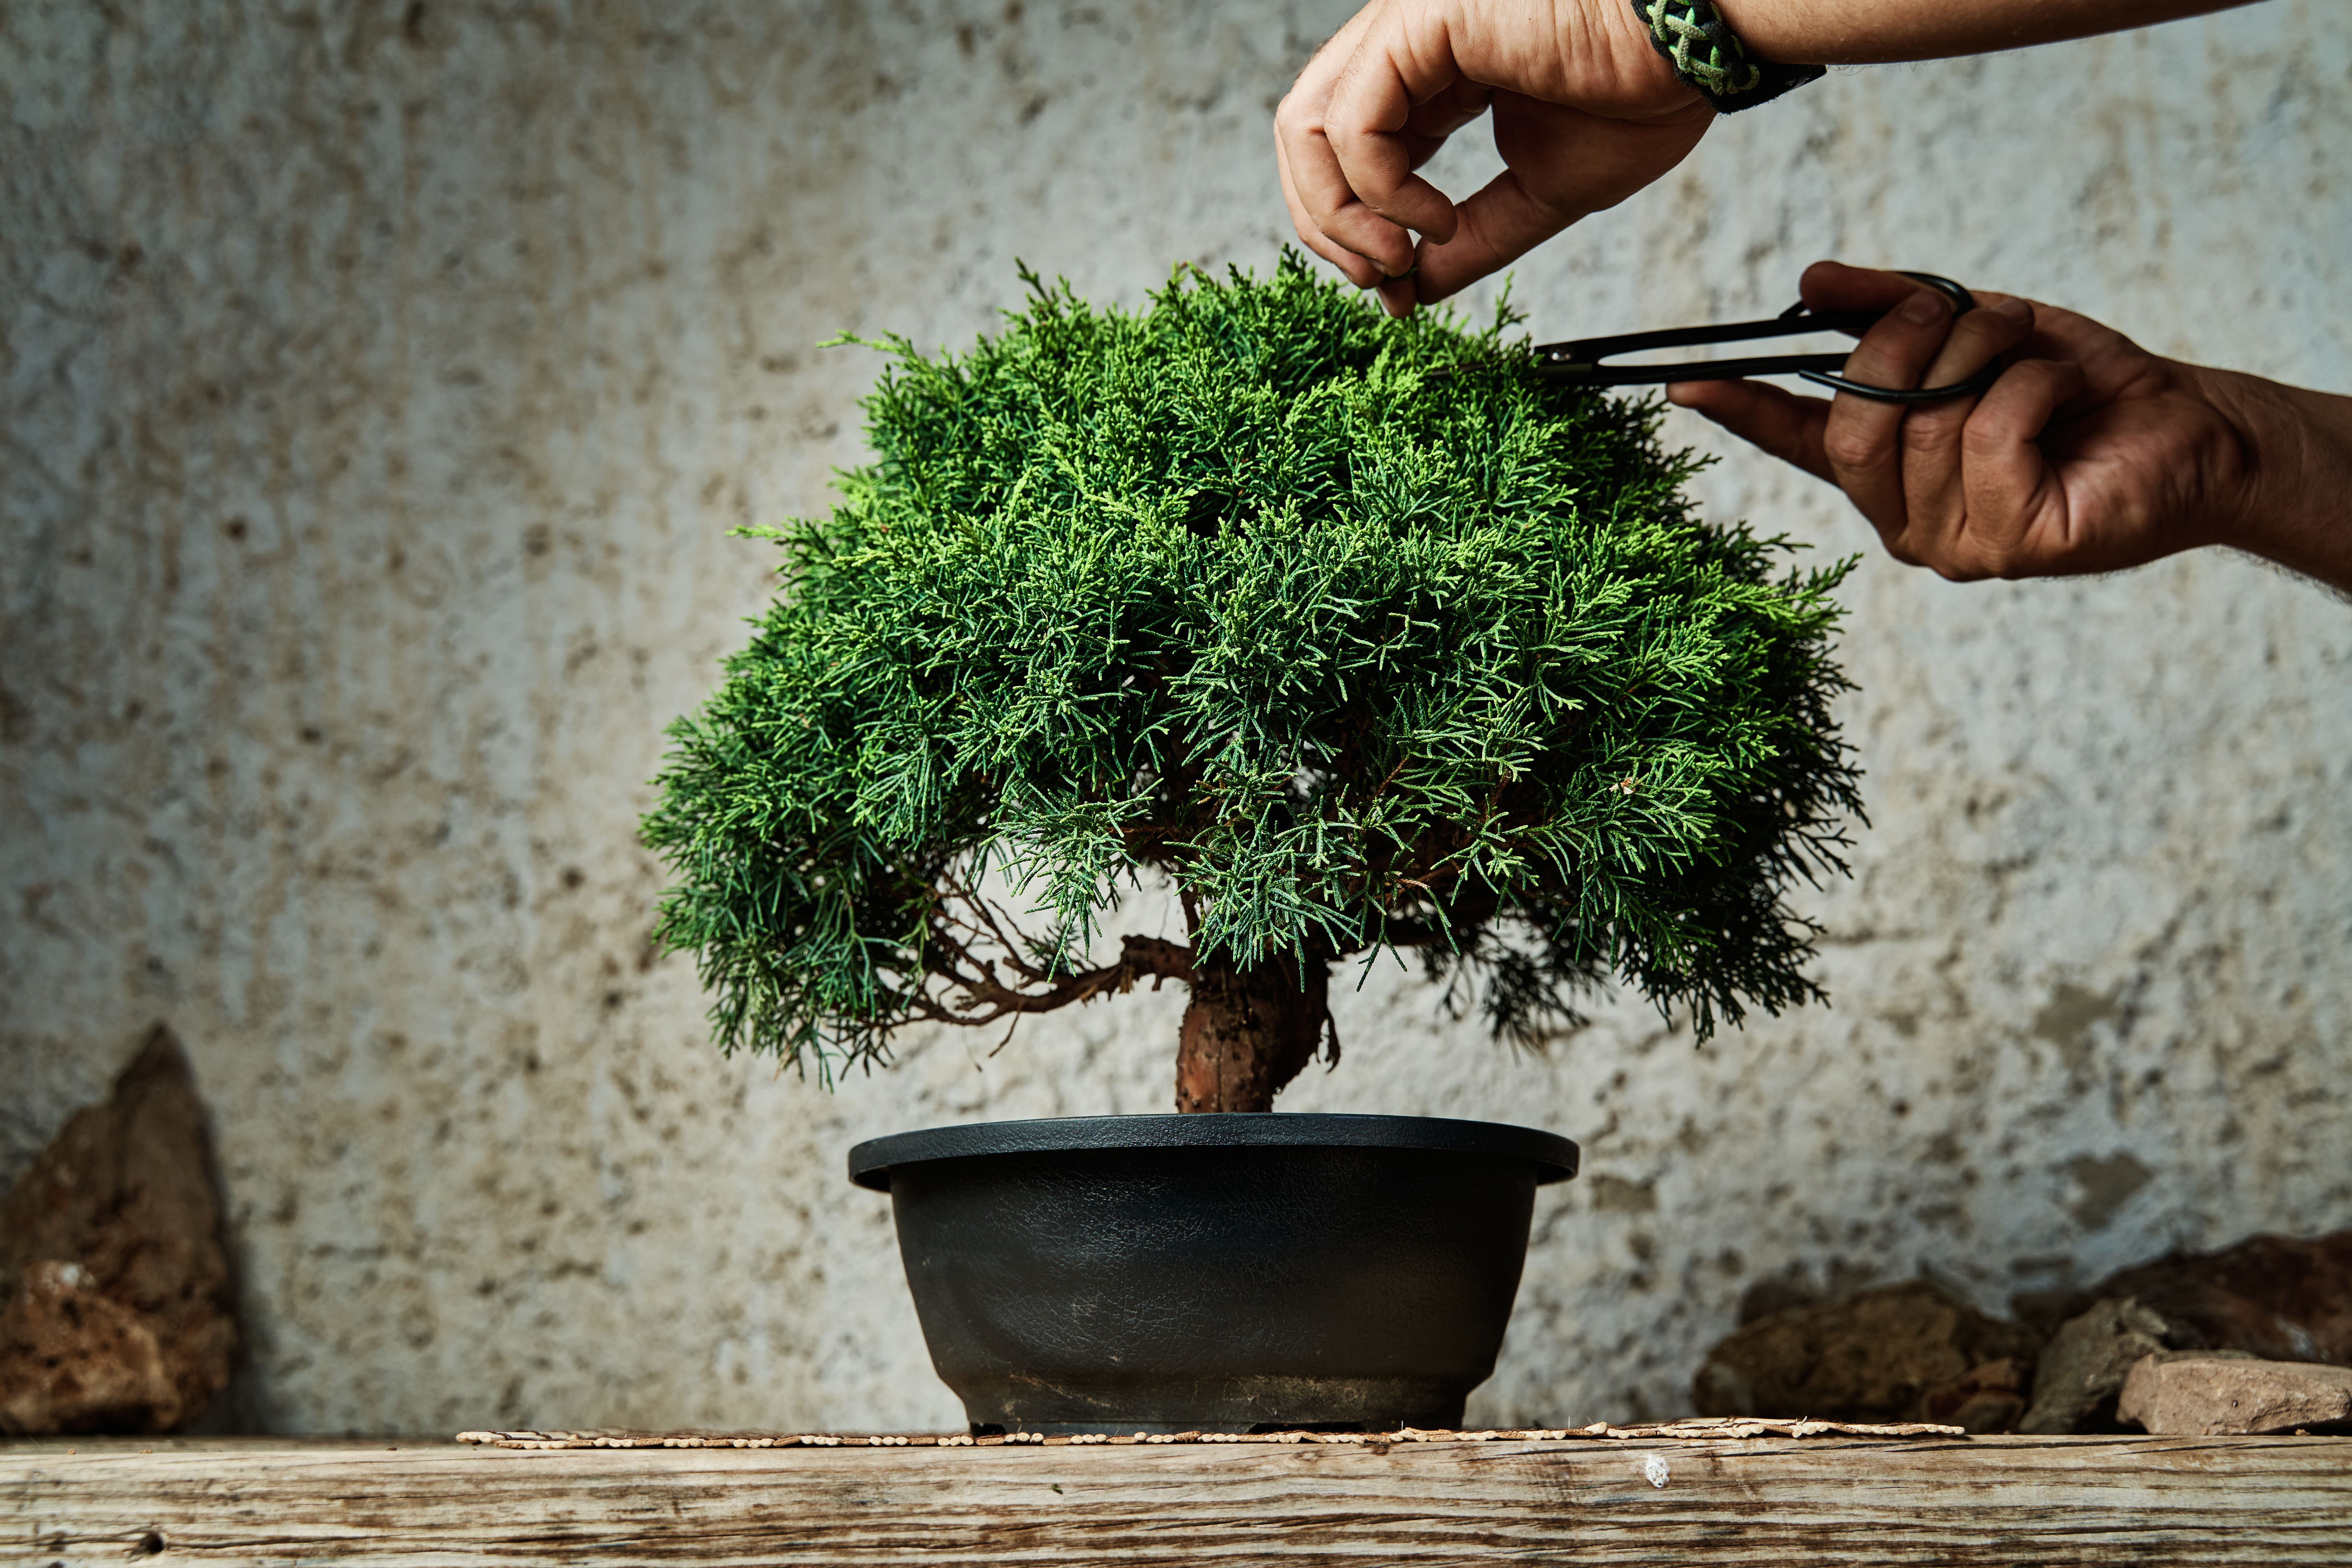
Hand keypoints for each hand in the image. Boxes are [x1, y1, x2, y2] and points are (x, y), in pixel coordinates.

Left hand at [1275, 0, 1713, 314]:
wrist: (1700, 44)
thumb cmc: (1641, 95)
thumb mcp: (1540, 194)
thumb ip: (1471, 242)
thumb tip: (1409, 293)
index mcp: (1429, 77)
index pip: (1343, 153)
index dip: (1350, 229)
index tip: (1395, 287)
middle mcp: (1405, 47)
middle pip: (1302, 139)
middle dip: (1325, 226)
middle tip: (1382, 280)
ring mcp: (1406, 29)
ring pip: (1305, 127)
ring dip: (1338, 215)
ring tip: (1398, 259)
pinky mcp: (1420, 22)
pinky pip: (1351, 122)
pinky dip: (1375, 189)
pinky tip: (1433, 219)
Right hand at [1668, 262, 2286, 581]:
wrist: (2188, 430)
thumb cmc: (2080, 388)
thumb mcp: (1978, 327)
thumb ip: (1893, 307)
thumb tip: (1810, 284)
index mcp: (1887, 468)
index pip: (1797, 438)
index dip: (1742, 409)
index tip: (1686, 383)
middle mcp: (1903, 518)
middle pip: (1857, 421)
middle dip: (1906, 343)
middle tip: (1959, 309)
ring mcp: (1950, 542)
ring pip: (1926, 421)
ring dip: (1986, 353)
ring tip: (2030, 350)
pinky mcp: (2007, 547)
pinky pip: (1989, 436)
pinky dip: (2032, 389)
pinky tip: (2064, 400)